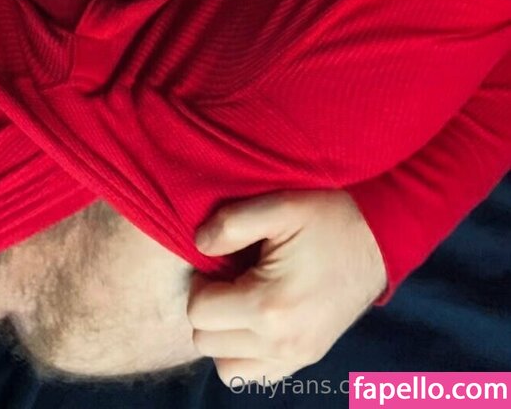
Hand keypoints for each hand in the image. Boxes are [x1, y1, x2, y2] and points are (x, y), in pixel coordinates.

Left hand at [187, 190, 386, 388]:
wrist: (380, 239)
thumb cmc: (329, 218)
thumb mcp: (280, 205)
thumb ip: (231, 223)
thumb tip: (199, 245)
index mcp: (270, 306)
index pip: (199, 312)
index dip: (200, 282)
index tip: (221, 261)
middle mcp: (282, 342)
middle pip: (208, 342)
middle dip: (210, 308)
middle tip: (230, 277)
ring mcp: (297, 357)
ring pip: (227, 367)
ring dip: (224, 335)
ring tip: (241, 298)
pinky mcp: (307, 359)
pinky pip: (255, 375)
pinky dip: (246, 352)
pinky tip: (257, 317)